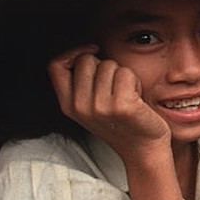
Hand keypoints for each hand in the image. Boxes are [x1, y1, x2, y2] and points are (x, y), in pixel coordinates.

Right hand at [47, 47, 169, 156]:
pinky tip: (137, 98)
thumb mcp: (91, 106)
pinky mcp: (121, 106)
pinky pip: (126, 74)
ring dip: (122, 75)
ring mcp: (100, 107)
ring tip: (127, 95)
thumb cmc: (122, 122)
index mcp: (68, 106)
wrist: (144, 148)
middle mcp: (80, 107)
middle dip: (104, 65)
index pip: (55, 66)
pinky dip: (135, 81)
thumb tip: (84, 50)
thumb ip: (81, 83)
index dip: (72, 52)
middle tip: (115, 86)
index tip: (91, 51)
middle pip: (86, 60)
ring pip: (109, 65)